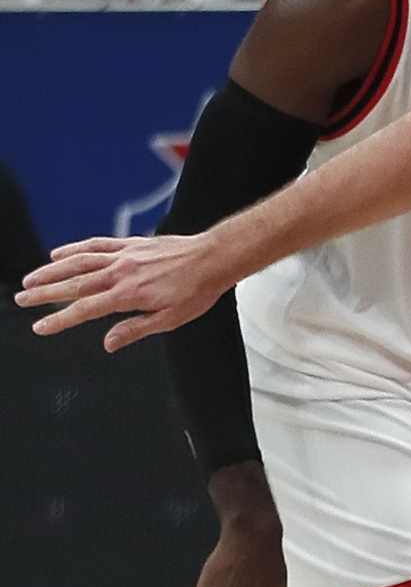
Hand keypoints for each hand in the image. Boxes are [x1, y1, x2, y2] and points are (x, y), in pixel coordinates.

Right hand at [19, 233, 239, 350]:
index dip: (59, 319)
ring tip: (30, 280)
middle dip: (44, 293)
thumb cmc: (197, 289)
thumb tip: (108, 343)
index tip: (40, 326)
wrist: (214, 257)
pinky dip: (75, 248)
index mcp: (129, 295)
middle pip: (73, 284)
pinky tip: (59, 253)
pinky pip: (96, 244)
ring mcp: (124, 255)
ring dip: (51, 270)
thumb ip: (135, 330)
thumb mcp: (170, 319)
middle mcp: (121, 272)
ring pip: (78, 262)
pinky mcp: (131, 243)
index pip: (85, 310)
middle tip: (21, 299)